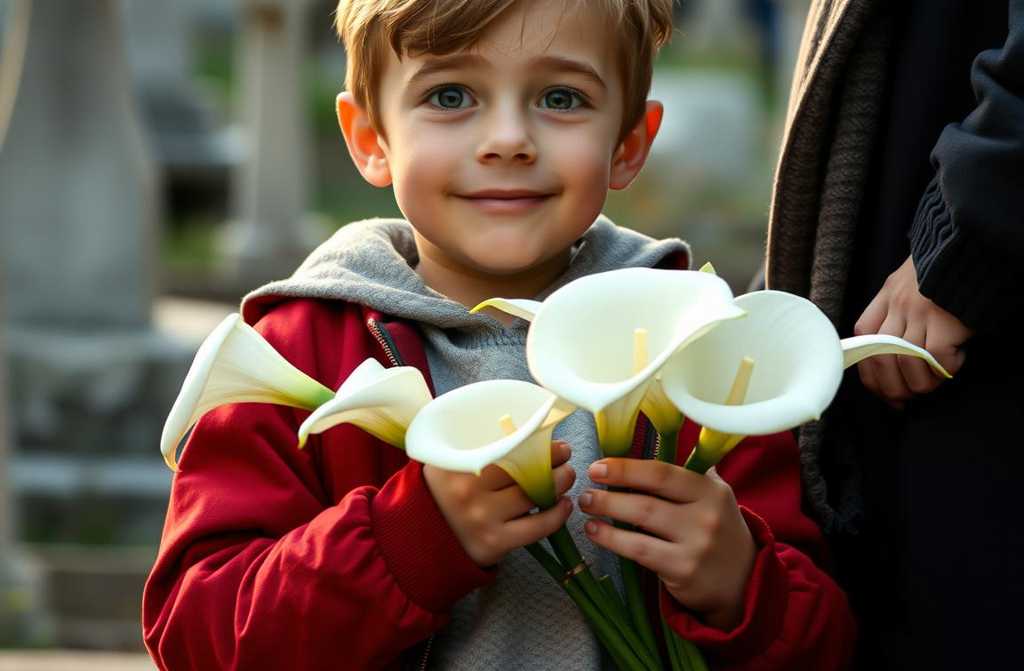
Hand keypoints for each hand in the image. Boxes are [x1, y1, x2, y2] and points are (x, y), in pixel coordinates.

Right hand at [424, 441, 575, 566]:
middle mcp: (466, 490)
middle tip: (565, 453)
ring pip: (534, 495)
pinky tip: (564, 504)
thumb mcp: (448, 463)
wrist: (424, 539)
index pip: (503, 446)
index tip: (547, 435)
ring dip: (559, 483)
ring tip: (566, 475)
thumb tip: (522, 429)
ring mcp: (481, 518)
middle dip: (551, 458)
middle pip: (522, 469)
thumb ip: (476, 445)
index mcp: (455, 465)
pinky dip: (557, 514)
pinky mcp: (495, 542)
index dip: (532, 440)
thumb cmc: (445, 493)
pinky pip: (537, 527)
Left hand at [581, 459, 754, 629]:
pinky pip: (639, 550)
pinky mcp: (683, 570)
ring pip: (641, 522)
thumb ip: (687, 474)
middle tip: (585, 487)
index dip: (627, 468)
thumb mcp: (714, 498)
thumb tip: (643, 446)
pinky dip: (612, 539)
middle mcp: (707, 515)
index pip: (663, 472)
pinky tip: (595, 531)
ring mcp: (696, 545)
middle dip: (611, 490)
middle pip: (649, 497)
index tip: (599, 466)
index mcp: (711, 490)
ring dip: (607, 511)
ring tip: (585, 505)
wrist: (744, 582)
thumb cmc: (717, 531)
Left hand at [854, 255, 971, 408]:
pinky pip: (938, 357)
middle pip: (882, 359)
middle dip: (892, 388)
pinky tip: (956, 360)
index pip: (863, 343)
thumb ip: (890, 313)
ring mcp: (920, 313)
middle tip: (906, 399)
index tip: (882, 392)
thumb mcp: (903, 284)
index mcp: (884, 299)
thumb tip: (886, 362)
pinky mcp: (945, 320)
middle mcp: (897, 306)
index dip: (870, 374)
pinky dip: (946, 368)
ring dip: (920, 384)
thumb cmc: (938, 272)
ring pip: (908, 363)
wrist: (969, 246)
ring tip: (933, 383)